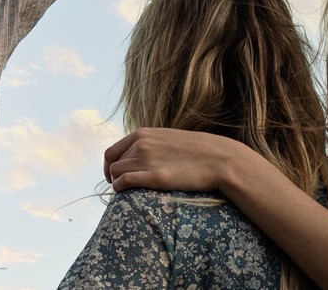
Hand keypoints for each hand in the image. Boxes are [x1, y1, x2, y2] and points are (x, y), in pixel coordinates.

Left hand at [104, 127, 255, 192]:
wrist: (219, 158)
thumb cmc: (197, 152)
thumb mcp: (169, 139)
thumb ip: (152, 144)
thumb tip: (141, 155)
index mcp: (143, 134)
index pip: (112, 152)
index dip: (109, 166)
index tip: (114, 176)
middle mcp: (141, 144)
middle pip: (112, 164)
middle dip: (113, 177)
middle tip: (120, 188)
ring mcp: (146, 159)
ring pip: (115, 174)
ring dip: (116, 184)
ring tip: (126, 193)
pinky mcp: (154, 176)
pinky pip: (123, 183)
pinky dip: (119, 189)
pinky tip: (126, 194)